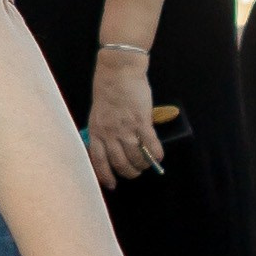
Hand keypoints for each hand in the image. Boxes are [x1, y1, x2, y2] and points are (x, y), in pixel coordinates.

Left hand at [84, 52, 163, 190]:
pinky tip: (159, 157)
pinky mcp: (141, 121)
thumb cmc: (108, 89)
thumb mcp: (97, 113)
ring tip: (148, 165)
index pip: (98, 160)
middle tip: (136, 173)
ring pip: (135, 157)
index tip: (112, 185)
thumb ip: (102, 130)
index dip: (105, 176)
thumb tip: (111, 147)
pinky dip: (155, 154)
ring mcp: (125, 127)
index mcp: (96, 130)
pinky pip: (150, 144)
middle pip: (119, 162)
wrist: (119, 70)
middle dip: (129, 172)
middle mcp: (109, 132)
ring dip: (143, 165)